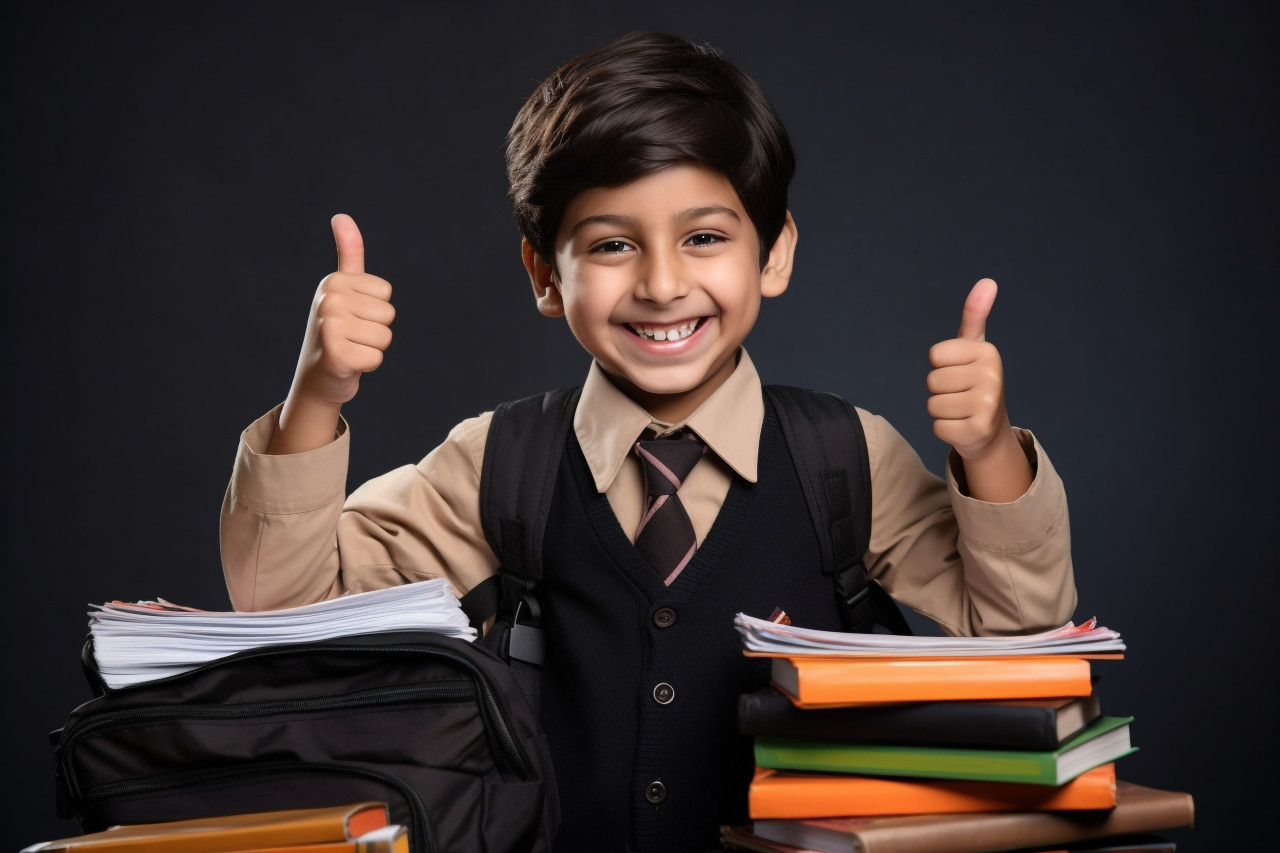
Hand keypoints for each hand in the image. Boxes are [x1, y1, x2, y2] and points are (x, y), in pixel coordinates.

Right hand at [289, 214, 395, 407]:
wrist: (317, 377)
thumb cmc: (337, 331)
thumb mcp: (343, 290)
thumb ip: (349, 254)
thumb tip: (341, 216)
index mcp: (334, 281)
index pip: (386, 293)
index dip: (375, 311)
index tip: (353, 318)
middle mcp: (328, 299)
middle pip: (388, 314)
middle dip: (375, 331)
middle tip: (351, 338)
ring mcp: (329, 325)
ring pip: (385, 337)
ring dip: (371, 349)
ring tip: (350, 349)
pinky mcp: (336, 354)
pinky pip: (376, 358)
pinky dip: (366, 366)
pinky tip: (347, 364)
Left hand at [926, 279, 1009, 460]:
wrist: (991, 429)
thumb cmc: (975, 382)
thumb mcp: (974, 348)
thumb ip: (974, 315)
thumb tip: (987, 281)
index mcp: (987, 352)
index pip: (935, 355)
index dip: (941, 365)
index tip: (960, 372)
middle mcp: (992, 376)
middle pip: (932, 380)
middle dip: (940, 390)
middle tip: (961, 395)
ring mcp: (987, 405)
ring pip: (932, 404)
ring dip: (942, 411)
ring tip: (962, 410)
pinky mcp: (978, 430)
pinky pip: (938, 427)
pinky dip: (945, 429)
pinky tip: (963, 426)